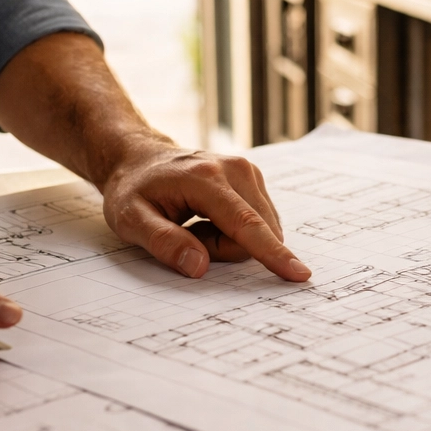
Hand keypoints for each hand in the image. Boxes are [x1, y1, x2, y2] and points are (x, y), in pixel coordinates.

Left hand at [99, 132, 310, 282]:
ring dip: (229, 240)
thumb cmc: (133, 190)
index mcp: (206, 179)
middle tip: (187, 233)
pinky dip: (235, 230)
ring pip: (260, 230)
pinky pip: (258, 222)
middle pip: (254, 232)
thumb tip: (199, 267)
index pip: (246, 224)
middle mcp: (236, 169)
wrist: (138, 158)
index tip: (299, 273)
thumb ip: (164, 243)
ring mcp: (248, 171)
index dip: (272, 253)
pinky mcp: (253, 178)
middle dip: (223, 248)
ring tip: (195, 224)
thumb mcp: (131, 220)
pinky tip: (209, 219)